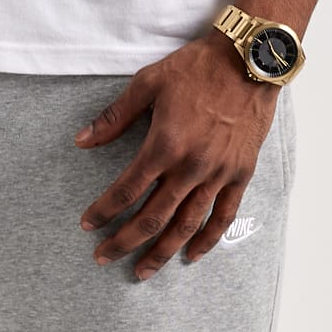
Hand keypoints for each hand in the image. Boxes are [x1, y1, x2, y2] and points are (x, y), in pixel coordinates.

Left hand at [76, 34, 279, 276]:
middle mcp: (190, 167)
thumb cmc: (196, 68)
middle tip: (103, 257)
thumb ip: (114, 118)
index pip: (126, 190)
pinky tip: (191, 255)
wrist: (249, 61)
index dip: (104, 211)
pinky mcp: (240, 174)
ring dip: (162, 252)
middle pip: (152, 218)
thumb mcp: (148, 83)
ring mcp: (218, 174)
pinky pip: (224, 216)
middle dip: (124, 242)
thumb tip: (82, 141)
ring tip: (142, 271)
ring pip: (186, 225)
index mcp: (164, 145)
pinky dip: (207, 239)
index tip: (88, 225)